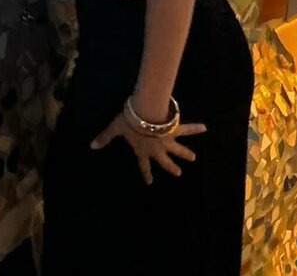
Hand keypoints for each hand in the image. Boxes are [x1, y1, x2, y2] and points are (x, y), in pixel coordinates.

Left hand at [89, 112, 205, 184]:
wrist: (145, 114)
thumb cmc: (129, 122)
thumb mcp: (115, 128)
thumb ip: (105, 137)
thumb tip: (91, 145)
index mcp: (142, 151)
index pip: (143, 165)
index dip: (146, 174)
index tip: (150, 182)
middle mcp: (157, 149)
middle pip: (165, 161)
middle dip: (171, 167)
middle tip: (178, 173)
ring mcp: (167, 141)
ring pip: (179, 150)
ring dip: (185, 154)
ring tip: (193, 158)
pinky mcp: (174, 130)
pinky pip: (186, 129)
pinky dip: (195, 128)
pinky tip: (204, 127)